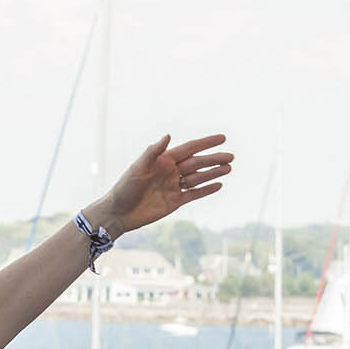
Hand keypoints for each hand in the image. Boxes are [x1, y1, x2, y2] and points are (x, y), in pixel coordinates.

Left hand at [89, 134, 231, 236]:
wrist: (118, 213)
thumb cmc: (124, 188)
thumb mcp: (138, 168)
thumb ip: (153, 152)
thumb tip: (168, 135)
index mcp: (163, 160)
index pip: (189, 149)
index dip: (206, 143)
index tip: (222, 138)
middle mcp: (171, 171)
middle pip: (197, 163)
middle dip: (214, 159)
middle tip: (231, 156)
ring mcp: (173, 186)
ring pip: (198, 178)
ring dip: (213, 173)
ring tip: (229, 168)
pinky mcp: (174, 202)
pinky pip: (194, 194)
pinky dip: (206, 190)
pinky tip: (219, 185)